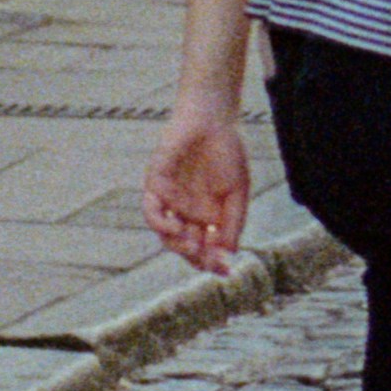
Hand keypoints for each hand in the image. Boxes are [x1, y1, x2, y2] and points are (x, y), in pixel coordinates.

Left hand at [144, 99, 254, 269]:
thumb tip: (229, 254)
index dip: (213, 262)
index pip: (206, 248)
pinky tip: (176, 228)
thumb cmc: (227, 152)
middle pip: (186, 246)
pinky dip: (161, 224)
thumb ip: (233, 223)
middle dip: (197, 258)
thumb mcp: (238, 193)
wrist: (213, 119)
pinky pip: (152, 211)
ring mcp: (170, 201)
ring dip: (178, 246)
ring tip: (193, 248)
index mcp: (207, 216)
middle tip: (210, 262)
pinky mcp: (156, 185)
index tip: (225, 270)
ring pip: (167, 235)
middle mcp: (186, 212)